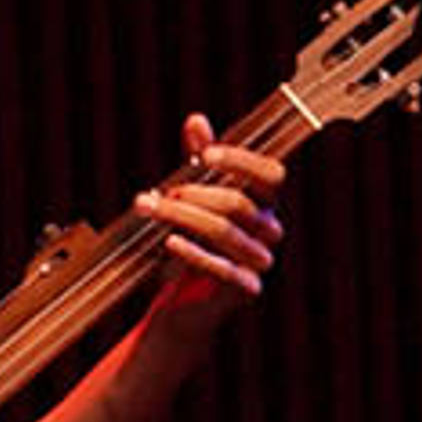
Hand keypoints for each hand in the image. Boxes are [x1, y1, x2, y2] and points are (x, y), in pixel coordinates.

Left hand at [133, 113, 285, 336]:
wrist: (186, 301)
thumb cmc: (193, 242)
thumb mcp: (194, 197)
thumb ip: (198, 161)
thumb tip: (196, 120)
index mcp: (264, 204)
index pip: (271, 175)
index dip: (243, 161)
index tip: (206, 154)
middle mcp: (269, 230)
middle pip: (238, 203)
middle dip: (193, 194)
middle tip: (158, 194)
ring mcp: (260, 260)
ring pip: (225, 232)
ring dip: (183, 218)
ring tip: (150, 210)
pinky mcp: (245, 288)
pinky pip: (223, 268)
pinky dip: (193, 253)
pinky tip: (169, 242)